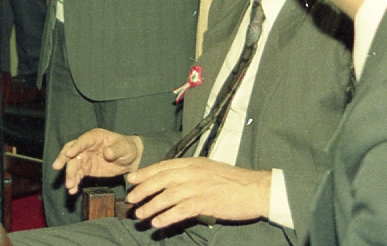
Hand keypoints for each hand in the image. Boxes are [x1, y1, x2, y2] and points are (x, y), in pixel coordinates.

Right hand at [53, 129, 143, 193]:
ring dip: (70, 175)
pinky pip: (78, 175)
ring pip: (73, 165)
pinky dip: (74, 182)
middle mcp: (86, 147)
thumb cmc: (127, 148)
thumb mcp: (125, 148)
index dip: (75, 146)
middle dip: (64, 159)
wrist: (130, 159)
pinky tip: (73, 190)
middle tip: (57, 167)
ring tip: (69, 186)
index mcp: (95, 137)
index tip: (69, 154)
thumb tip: (107, 153)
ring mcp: (85, 158)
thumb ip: (116, 150)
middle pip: (72, 152)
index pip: (82, 141)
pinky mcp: (86, 169)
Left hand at [124, 157, 270, 227]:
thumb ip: (191, 172)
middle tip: (131, 199)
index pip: (164, 166)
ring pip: (168, 196)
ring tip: (140, 215)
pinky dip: (167, 217)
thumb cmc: (234, 181)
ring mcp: (198, 187)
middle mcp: (193, 172)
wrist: (256, 189)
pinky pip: (181, 210)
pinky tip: (158, 223)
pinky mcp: (205, 202)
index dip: (146, 172)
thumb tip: (173, 179)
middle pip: (161, 180)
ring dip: (151, 206)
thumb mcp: (209, 169)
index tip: (132, 179)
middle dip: (143, 189)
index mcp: (193, 163)